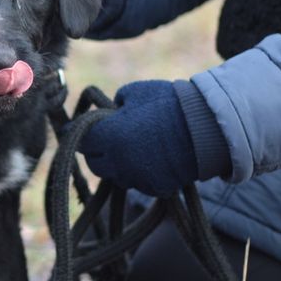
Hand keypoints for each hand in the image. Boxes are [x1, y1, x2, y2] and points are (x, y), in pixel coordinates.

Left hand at [77, 80, 203, 195]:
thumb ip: (118, 102)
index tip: (75, 131)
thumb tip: (113, 110)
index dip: (78, 134)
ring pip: (116, 176)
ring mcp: (136, 177)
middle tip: (104, 142)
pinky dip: (139, 175)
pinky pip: (139, 183)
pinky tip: (150, 161)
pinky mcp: (155, 188)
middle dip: (96, 153)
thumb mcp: (137, 92)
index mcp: (109, 136)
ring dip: (117, 166)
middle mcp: (118, 161)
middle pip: (95, 164)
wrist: (205, 127)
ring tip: (130, 151)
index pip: (80, 140)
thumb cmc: (169, 103)